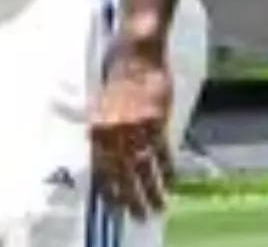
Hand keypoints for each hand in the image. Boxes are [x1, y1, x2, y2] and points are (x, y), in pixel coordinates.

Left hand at [89, 43, 173, 220]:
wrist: (136, 52)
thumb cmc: (115, 73)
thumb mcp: (99, 102)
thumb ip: (101, 128)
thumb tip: (99, 152)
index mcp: (96, 126)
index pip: (101, 167)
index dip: (109, 189)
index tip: (115, 206)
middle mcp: (113, 130)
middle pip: (122, 172)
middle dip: (130, 197)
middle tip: (138, 215)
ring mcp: (135, 126)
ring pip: (144, 167)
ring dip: (152, 189)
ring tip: (158, 207)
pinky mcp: (156, 120)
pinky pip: (162, 152)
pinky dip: (167, 169)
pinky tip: (171, 182)